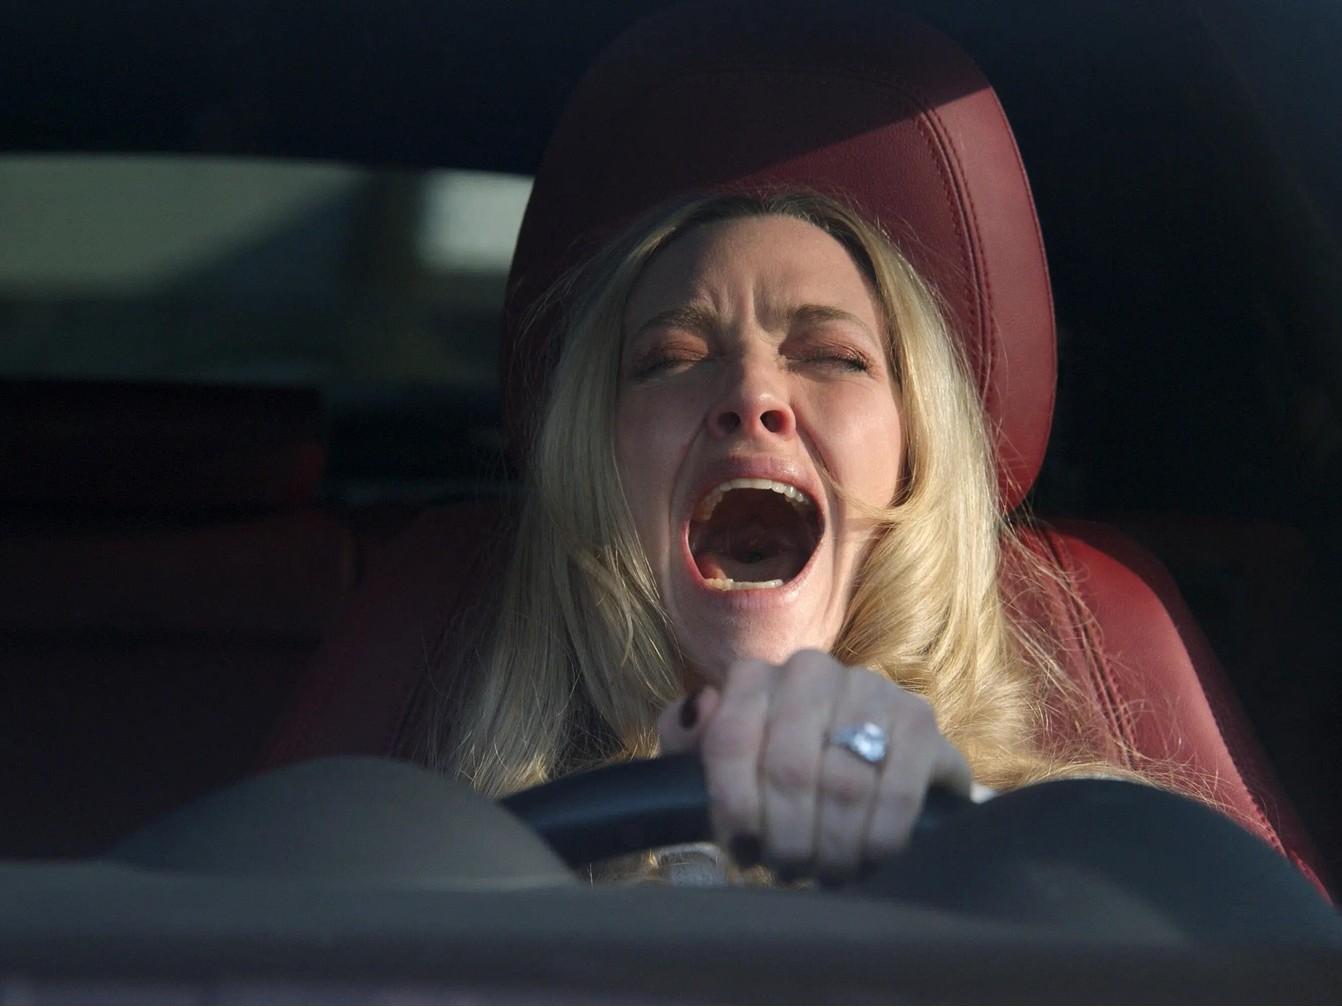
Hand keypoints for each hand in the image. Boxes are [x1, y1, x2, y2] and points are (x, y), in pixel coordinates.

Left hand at [657, 649, 972, 883]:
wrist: (870, 760)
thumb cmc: (779, 769)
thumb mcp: (720, 761)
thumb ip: (688, 739)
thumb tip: (697, 710)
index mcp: (754, 678)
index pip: (731, 741)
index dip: (735, 809)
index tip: (742, 849)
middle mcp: (810, 670)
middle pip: (789, 770)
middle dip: (787, 838)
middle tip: (789, 869)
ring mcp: (869, 689)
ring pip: (844, 785)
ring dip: (832, 847)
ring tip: (826, 872)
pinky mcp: (920, 719)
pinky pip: (897, 791)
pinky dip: (880, 838)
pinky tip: (870, 859)